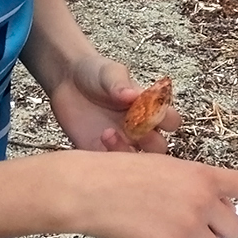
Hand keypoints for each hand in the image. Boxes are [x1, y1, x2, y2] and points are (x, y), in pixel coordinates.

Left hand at [45, 56, 179, 153]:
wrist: (66, 80)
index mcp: (149, 109)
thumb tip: (132, 94)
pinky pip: (110, 166)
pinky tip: (97, 139)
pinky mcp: (99, 152)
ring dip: (128, 152)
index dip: (167, 119)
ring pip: (137, 162)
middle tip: (135, 128)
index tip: (153, 110)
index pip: (171, 121)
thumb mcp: (108, 72)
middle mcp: (139, 129)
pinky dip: (107, 159)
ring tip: (108, 132)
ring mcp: (121, 143)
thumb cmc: (95, 73)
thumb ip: (120, 83)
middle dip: (151, 141)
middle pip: (159, 147)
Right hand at [66, 151, 237, 237]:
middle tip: (189, 225)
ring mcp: (190, 226)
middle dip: (216, 231)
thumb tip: (211, 213)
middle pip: (234, 229)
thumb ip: (194, 188)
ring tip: (163, 229)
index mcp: (203, 174)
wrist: (92, 189)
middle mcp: (204, 200)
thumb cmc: (121, 175)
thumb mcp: (166, 168)